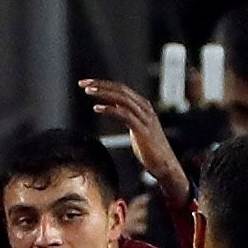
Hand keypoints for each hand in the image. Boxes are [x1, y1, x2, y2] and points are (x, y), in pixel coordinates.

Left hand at [81, 78, 190, 206]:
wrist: (165, 165)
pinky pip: (124, 114)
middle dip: (101, 84)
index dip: (104, 84)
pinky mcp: (142, 129)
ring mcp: (144, 118)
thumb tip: (112, 105)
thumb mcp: (135, 126)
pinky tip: (97, 108)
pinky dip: (110, 109)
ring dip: (104, 93)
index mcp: (143, 106)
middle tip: (83, 83)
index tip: (87, 83)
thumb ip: (126, 114)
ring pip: (122, 98)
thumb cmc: (149, 149)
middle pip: (121, 89)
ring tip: (88, 91)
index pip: (121, 88)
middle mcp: (144, 108)